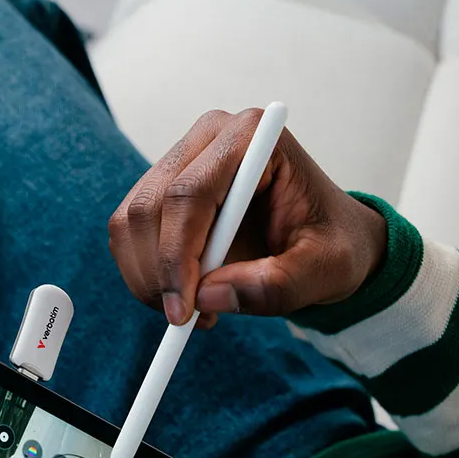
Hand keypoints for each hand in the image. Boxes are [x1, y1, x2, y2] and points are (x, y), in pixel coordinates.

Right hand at [108, 109, 387, 327]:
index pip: (189, 193)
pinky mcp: (159, 188)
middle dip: (157, 274)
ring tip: (193, 309)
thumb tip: (208, 297)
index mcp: (252, 137)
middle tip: (184, 319)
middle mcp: (207, 138)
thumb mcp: (326, 272)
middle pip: (149, 207)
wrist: (322, 238)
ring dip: (147, 278)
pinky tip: (184, 293)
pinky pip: (128, 234)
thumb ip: (276, 285)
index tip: (182, 310)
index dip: (175, 255)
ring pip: (130, 223)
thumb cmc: (330, 244)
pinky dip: (144, 274)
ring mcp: (177, 160)